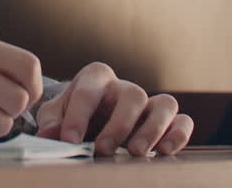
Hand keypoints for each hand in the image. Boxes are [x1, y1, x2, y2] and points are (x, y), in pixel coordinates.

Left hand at [34, 62, 192, 155]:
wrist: (89, 117)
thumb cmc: (73, 114)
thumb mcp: (56, 114)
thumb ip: (52, 122)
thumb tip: (49, 135)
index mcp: (95, 78)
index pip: (88, 92)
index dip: (77, 116)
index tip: (69, 140)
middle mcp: (125, 87)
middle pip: (133, 95)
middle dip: (118, 125)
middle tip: (103, 150)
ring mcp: (148, 102)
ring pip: (164, 104)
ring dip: (152, 129)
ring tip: (135, 152)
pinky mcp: (166, 119)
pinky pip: (182, 120)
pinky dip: (178, 134)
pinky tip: (165, 151)